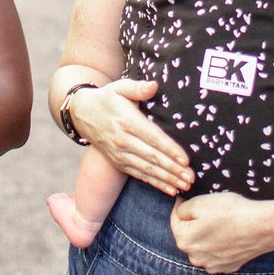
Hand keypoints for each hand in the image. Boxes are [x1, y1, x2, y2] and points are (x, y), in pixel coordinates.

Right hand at [70, 79, 191, 196]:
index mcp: (127, 121)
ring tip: (185, 185)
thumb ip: (138, 88)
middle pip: (152, 157)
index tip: (185, 159)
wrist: (82, 113)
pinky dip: (155, 183)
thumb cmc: (107, 98)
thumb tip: (154, 85)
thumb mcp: (120, 88)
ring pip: (147, 169)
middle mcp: (123, 140)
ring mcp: (120, 154)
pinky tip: (170, 189)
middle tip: (190, 177)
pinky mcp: (118, 162)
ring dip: (167, 179)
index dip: (169, 149)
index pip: (152, 138)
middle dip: (173, 169)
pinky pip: (139, 174)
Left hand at [171, 191, 273, 273]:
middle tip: (210, 212)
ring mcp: (212, 265)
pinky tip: (230, 235)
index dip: (182, 206)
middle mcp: (195, 257)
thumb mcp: (200, 202)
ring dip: (207, 236)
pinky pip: (218, 254)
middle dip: (195, 224)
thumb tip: (179, 211)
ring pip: (203, 246)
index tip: (190, 199)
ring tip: (222, 223)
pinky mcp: (227, 267)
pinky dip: (221, 246)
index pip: (175, 220)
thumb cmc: (231, 212)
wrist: (262, 226)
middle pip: (189, 235)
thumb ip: (182, 209)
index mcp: (184, 240)